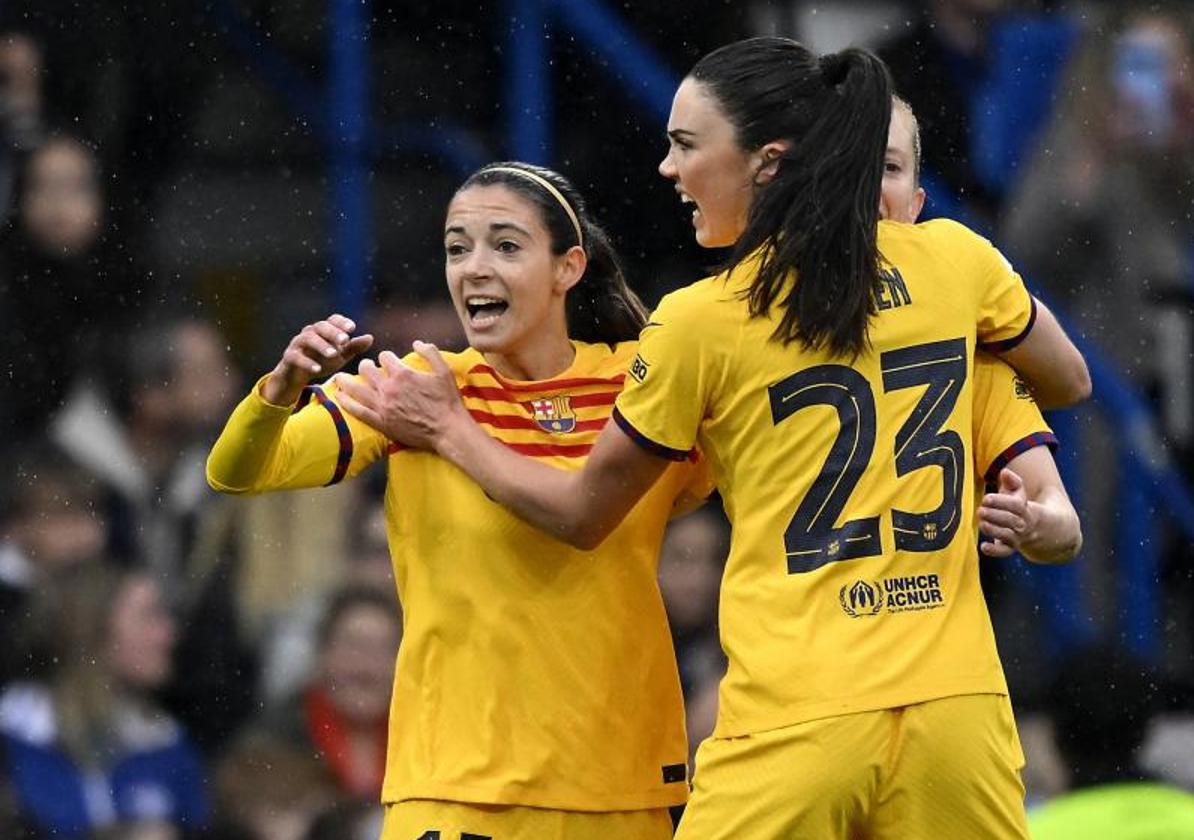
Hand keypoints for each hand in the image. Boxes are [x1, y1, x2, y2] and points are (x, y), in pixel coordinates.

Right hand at [262, 314, 372, 405]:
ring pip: (307, 338)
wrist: (298, 376)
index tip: (352, 328)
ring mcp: (298, 344)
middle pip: (320, 326)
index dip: (341, 322)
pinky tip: (317, 369)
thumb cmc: (321, 361)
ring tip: (333, 354)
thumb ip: (353, 347)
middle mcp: (309, 333)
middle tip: (345, 340)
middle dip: (333, 332)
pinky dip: (307, 362)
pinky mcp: (289, 357)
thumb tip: (370, 337)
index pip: (332, 320)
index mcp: (323, 331)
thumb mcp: (340, 356)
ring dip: (321, 345)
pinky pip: (296, 357)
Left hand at [336, 341, 467, 451]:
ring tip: (339, 378)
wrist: (447, 430)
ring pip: (356, 389)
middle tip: (366, 367)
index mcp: (403, 374)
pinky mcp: (380, 422)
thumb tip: (417, 343)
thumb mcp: (444, 371)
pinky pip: (358, 411)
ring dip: (346, 381)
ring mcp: (382, 406)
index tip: (389, 360)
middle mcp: (388, 388)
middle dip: (366, 365)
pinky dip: (346, 403)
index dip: (386, 357)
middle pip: (367, 370)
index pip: (385, 357)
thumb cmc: (448, 401)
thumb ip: (430, 353)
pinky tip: (338, 397)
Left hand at [978, 468, 1037, 557]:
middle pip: (1012, 521)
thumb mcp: (1019, 492)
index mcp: (1028, 509)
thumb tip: (1005, 472)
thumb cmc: (1020, 506)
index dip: (1002, 502)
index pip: (1017, 506)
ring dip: (994, 531)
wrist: (1041, 529)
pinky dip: (995, 552)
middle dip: (995, 515)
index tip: (986, 498)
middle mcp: (1024, 525)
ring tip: (982, 523)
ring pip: (1008, 536)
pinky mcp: (1010, 548)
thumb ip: (1013, 481)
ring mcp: (1018, 538)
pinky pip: (1005, 552)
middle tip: (981, 510)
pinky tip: (984, 547)